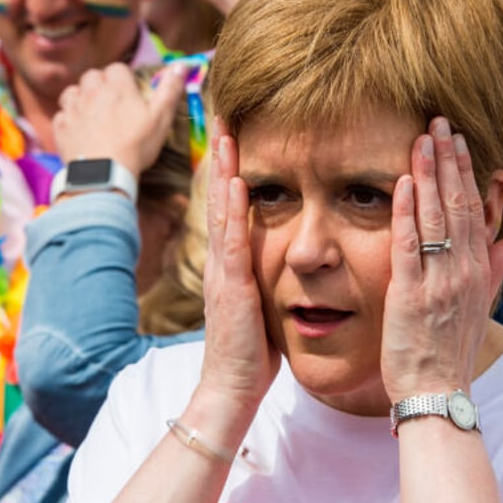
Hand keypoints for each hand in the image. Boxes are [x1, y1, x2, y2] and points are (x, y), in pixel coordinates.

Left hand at [54, 63, 186, 176]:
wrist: (104, 173)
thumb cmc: (137, 145)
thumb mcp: (161, 118)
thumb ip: (170, 90)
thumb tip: (181, 66)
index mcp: (117, 87)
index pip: (117, 68)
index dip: (124, 77)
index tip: (130, 91)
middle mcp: (92, 92)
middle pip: (92, 76)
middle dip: (101, 84)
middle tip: (112, 102)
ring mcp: (73, 109)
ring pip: (72, 92)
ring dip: (81, 98)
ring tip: (92, 113)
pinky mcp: (61, 126)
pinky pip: (61, 114)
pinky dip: (69, 119)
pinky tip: (79, 130)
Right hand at [198, 117, 280, 414]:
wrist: (232, 387)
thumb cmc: (251, 348)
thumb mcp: (260, 301)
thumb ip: (263, 274)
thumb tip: (282, 253)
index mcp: (233, 262)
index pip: (232, 205)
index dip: (231, 168)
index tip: (235, 133)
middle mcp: (224, 260)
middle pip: (221, 197)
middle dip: (221, 156)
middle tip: (222, 115)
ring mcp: (225, 272)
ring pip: (223, 211)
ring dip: (224, 169)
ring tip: (225, 132)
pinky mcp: (234, 289)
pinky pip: (234, 243)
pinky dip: (235, 211)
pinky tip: (238, 183)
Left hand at [381, 117, 502, 402]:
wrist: (437, 390)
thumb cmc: (453, 350)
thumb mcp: (480, 308)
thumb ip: (495, 270)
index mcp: (478, 270)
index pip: (475, 210)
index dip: (465, 173)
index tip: (458, 142)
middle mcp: (462, 270)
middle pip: (457, 204)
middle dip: (447, 161)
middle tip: (439, 122)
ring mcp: (437, 281)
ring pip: (434, 217)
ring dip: (427, 175)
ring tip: (421, 139)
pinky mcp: (409, 294)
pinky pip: (408, 246)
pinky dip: (405, 213)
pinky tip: (400, 184)